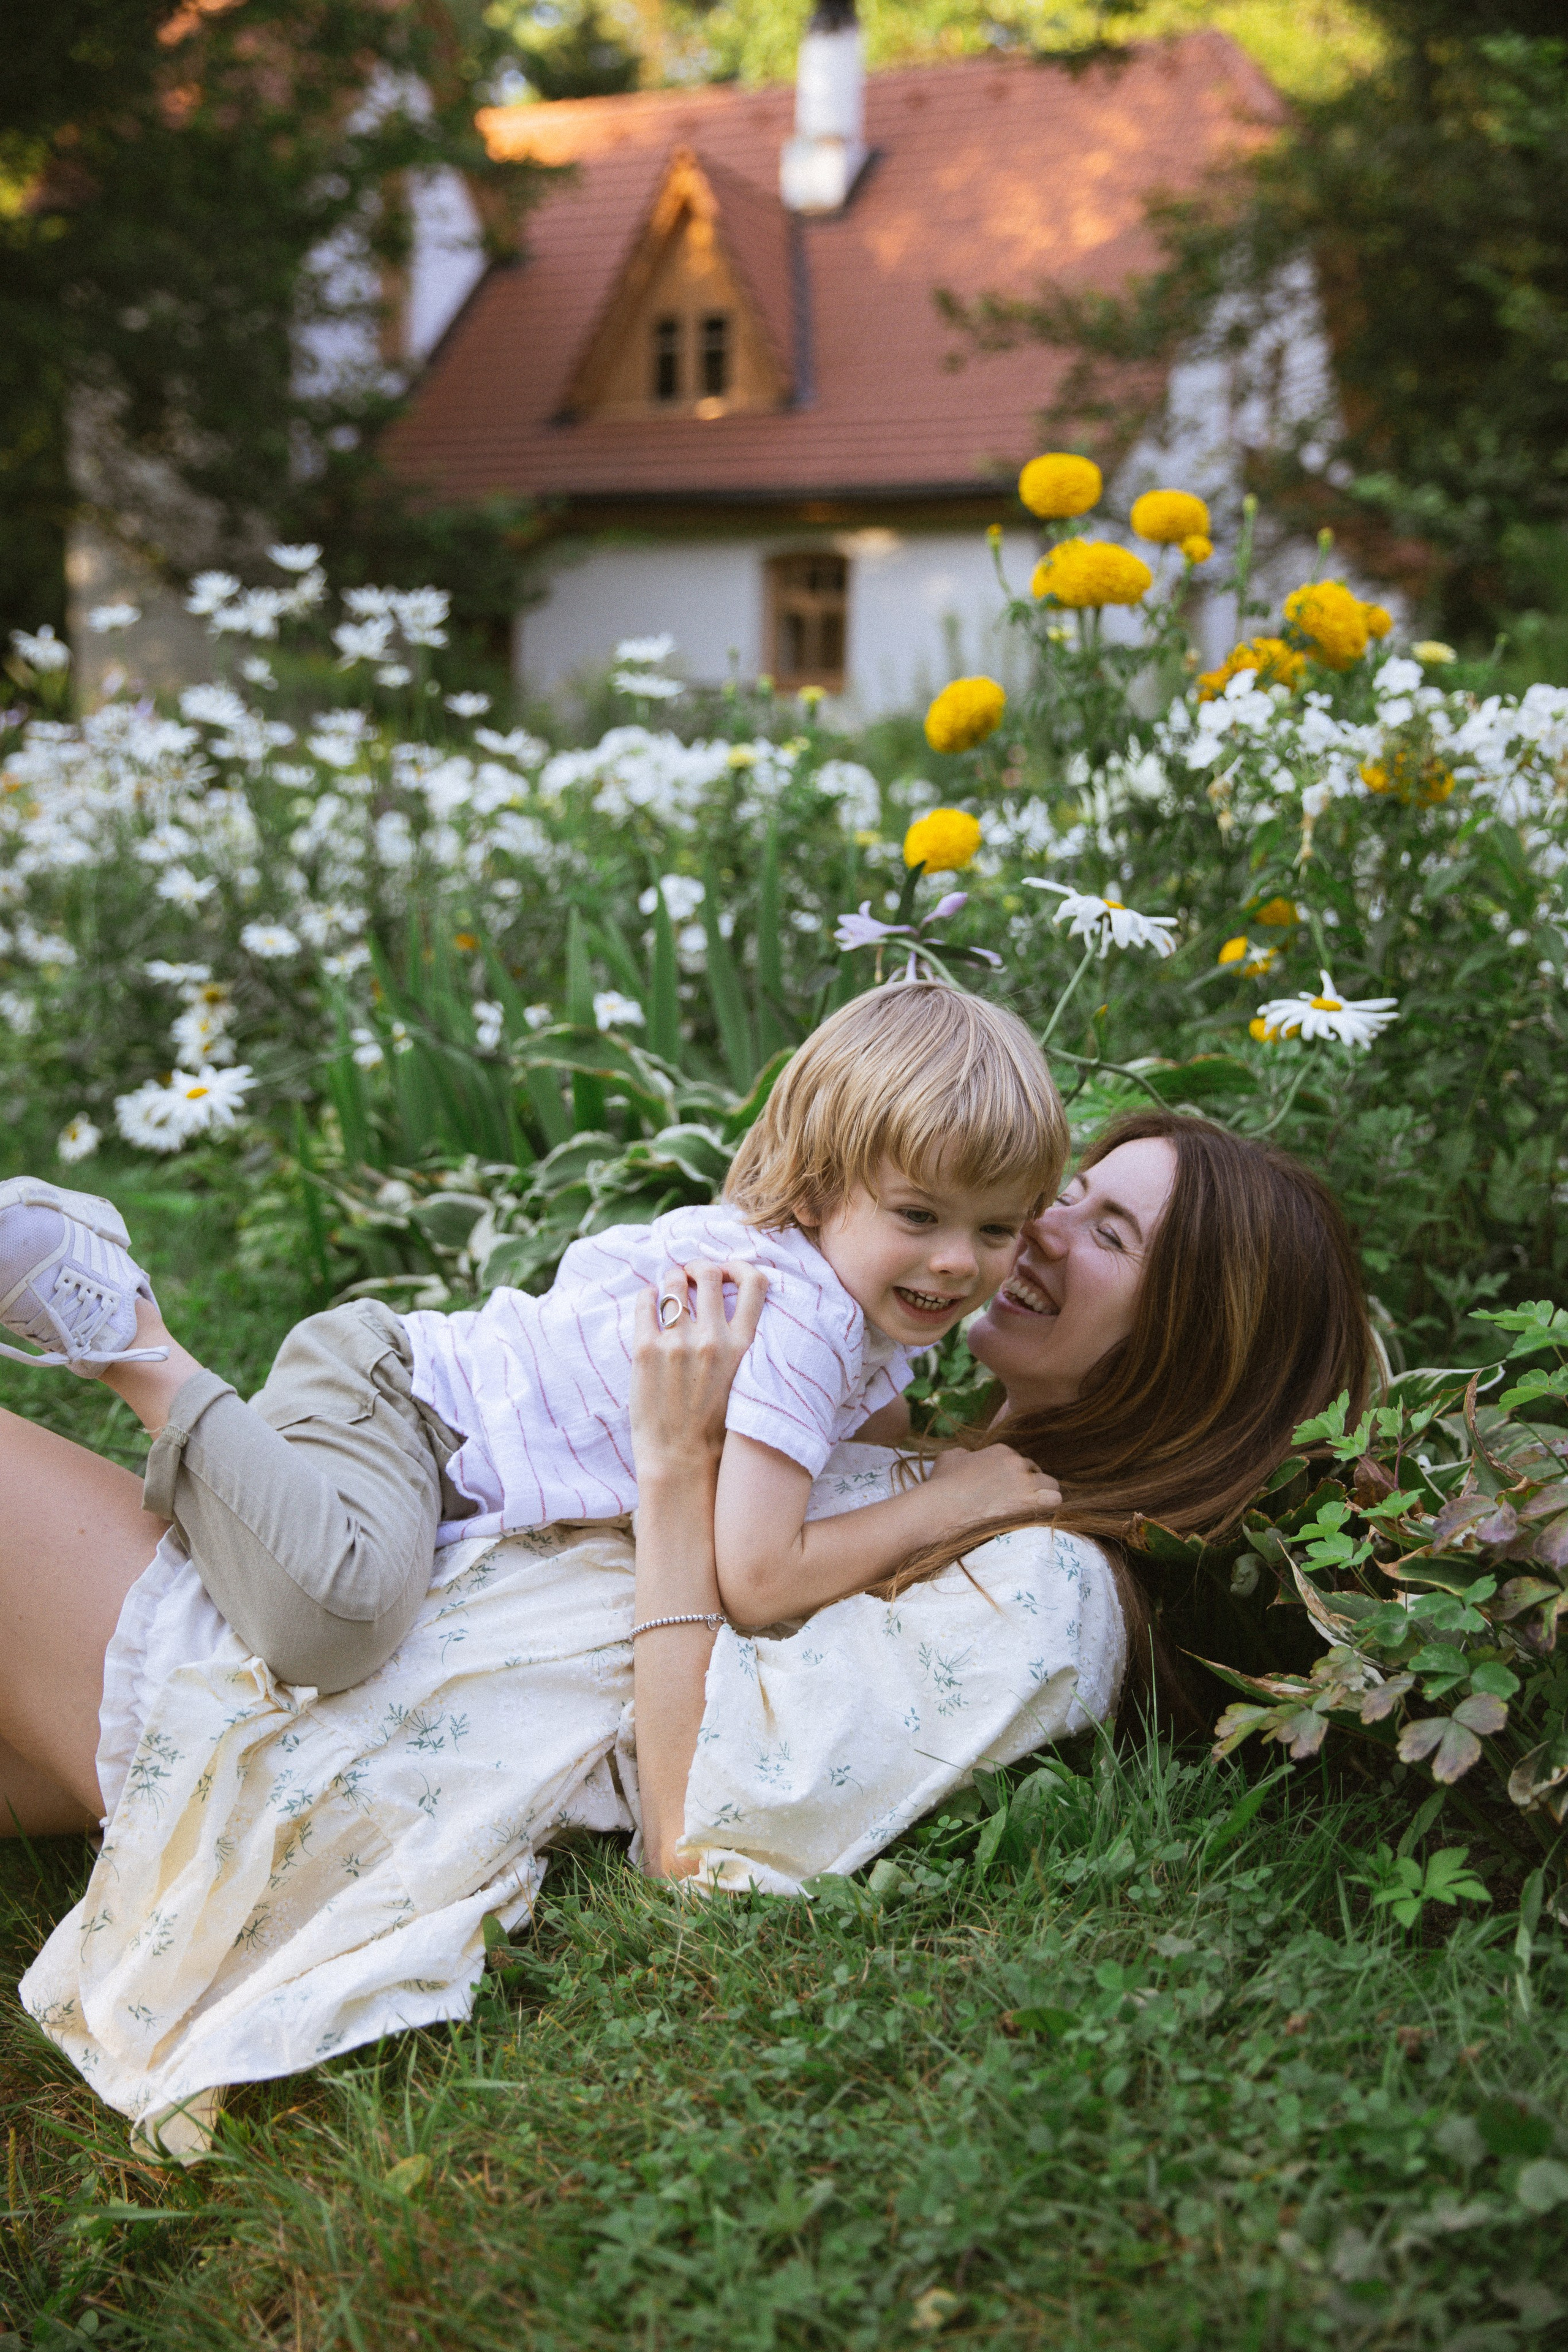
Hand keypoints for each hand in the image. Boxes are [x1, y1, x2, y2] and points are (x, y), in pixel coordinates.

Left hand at [630, 1259, 769, 1475]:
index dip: (739, 1267)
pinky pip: (645, 1302)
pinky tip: (648, 1302)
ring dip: (672, 1279)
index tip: (726, 1272)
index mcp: (743, 1345)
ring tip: (668, 1290)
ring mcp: (678, 1342)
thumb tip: (729, 1306)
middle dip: (698, 1268)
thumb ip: (738, 1343)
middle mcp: (713, 1338)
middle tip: (690, 1276)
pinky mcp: (646, 1350)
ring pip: (675, 1281)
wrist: (681, 1459)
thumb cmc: (715, 1425)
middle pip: (709, 1273)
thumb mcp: (742, 1379)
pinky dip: (647, 1295)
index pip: (755, 1282)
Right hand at [928, 1440, 1060, 1522]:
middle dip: (1028, 1484)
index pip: (1019, 1461)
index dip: (1012, 1476)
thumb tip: (969, 1455)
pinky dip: (1048, 1507)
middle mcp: (1016, 1462)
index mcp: (1001, 1451)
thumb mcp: (948, 1458)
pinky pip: (1054, 1500)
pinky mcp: (1030, 1502)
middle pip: (1035, 1471)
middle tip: (1015, 1500)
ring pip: (1050, 1484)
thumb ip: (964, 1453)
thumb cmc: (942, 1485)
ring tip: (1029, 1508)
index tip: (1003, 1490)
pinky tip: (1035, 1514)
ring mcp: (1025, 1482)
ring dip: (1042, 1494)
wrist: (943, 1508)